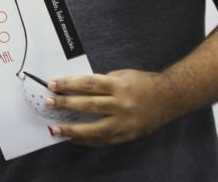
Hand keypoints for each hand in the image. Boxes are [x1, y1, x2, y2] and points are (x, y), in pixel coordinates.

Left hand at [45, 69, 177, 146]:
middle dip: (65, 104)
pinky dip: (86, 140)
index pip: (88, 84)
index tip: (53, 84)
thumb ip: (102, 83)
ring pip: (93, 128)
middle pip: (88, 105)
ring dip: (71, 129)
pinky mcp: (127, 136)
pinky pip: (102, 140)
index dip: (69, 84)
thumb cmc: (142, 83)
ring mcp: (124, 123)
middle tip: (48, 102)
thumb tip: (76, 89)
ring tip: (54, 128)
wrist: (169, 98)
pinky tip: (72, 138)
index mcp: (119, 85)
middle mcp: (121, 104)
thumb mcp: (122, 76)